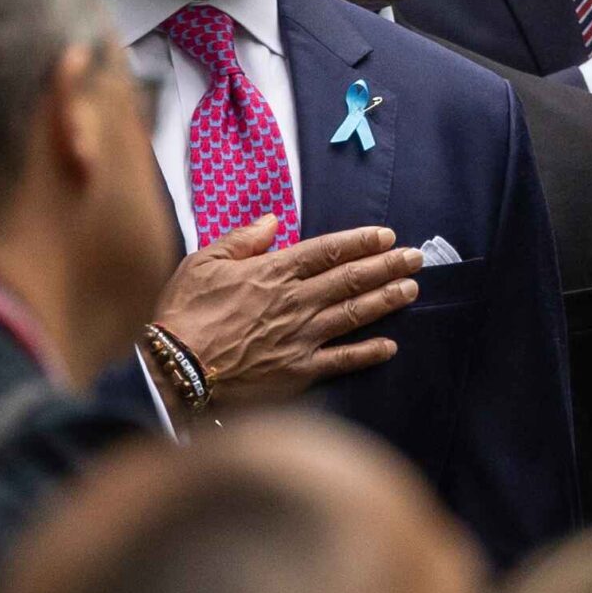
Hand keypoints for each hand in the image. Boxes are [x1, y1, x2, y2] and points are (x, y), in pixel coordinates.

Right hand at [151, 216, 424, 407]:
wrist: (175, 369)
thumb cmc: (184, 314)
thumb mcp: (203, 263)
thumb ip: (242, 241)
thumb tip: (272, 222)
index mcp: (274, 272)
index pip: (327, 251)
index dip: (360, 242)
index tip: (387, 237)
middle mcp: (296, 301)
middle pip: (351, 279)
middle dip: (387, 266)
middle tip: (416, 258)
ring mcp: (302, 337)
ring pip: (355, 314)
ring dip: (387, 300)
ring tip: (412, 289)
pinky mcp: (299, 370)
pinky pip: (343, 360)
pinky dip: (368, 353)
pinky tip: (390, 346)